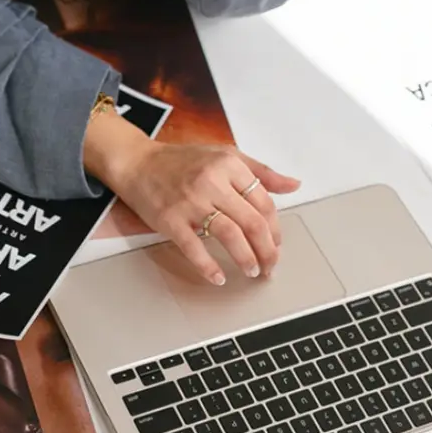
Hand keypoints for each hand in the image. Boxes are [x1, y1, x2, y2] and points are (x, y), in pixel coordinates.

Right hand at [99, 137, 300, 284]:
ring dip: (246, 259)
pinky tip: (219, 277)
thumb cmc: (181, 161)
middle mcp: (212, 181)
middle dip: (267, 251)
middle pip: (252, 222)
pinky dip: (209, 267)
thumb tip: (294, 185)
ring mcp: (190, 201)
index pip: (264, 202)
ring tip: (252, 271)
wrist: (138, 162)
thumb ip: (260, 171)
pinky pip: (195, 248)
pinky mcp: (170, 219)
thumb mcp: (224, 155)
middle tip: (270, 266)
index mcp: (228, 164)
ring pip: (230, 236)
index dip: (275, 229)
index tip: (276, 244)